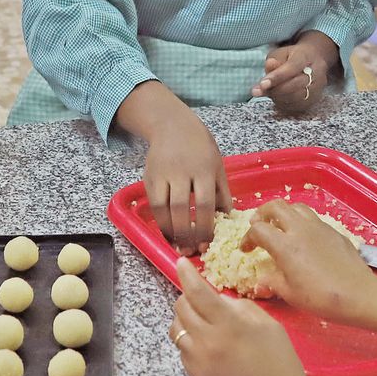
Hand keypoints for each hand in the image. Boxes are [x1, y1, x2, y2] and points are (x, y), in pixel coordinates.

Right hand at [143, 107, 231, 253]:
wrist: (172, 125)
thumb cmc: (200, 147)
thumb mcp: (217, 165)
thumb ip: (222, 191)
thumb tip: (227, 219)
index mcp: (204, 168)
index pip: (205, 202)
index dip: (205, 226)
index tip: (207, 243)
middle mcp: (182, 171)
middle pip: (182, 207)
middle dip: (186, 233)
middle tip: (191, 251)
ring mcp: (163, 174)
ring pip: (164, 207)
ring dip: (171, 231)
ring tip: (179, 246)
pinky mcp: (149, 177)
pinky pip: (154, 204)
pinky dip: (161, 222)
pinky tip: (168, 233)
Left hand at [169, 258, 313, 375]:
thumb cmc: (281, 367)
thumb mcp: (271, 328)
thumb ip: (243, 308)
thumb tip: (221, 300)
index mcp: (229, 325)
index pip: (197, 292)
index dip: (187, 274)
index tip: (181, 262)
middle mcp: (208, 341)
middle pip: (181, 307)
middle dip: (188, 296)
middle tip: (202, 297)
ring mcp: (198, 360)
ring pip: (176, 327)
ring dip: (185, 318)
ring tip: (204, 321)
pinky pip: (182, 348)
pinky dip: (189, 339)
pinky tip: (209, 343)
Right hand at [242, 201, 376, 322]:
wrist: (358, 294)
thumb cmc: (321, 297)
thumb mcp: (289, 294)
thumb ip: (271, 282)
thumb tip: (261, 280)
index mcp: (285, 245)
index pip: (258, 229)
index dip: (247, 238)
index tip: (246, 249)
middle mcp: (300, 229)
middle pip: (275, 206)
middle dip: (262, 213)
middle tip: (258, 225)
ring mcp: (319, 227)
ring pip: (295, 207)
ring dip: (283, 213)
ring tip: (280, 227)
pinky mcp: (333, 230)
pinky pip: (312, 218)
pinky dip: (301, 221)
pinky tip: (304, 238)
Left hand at [253, 31, 337, 111]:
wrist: (313, 62)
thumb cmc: (292, 57)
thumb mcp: (281, 53)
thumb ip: (274, 60)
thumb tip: (269, 66)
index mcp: (306, 56)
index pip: (292, 67)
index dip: (277, 77)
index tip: (262, 84)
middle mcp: (316, 72)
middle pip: (295, 85)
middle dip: (274, 90)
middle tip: (258, 91)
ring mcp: (318, 87)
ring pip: (296, 97)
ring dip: (278, 97)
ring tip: (268, 92)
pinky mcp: (315, 99)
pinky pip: (297, 106)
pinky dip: (284, 103)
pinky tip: (277, 97)